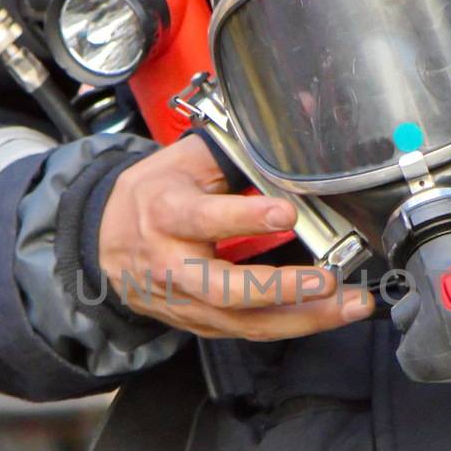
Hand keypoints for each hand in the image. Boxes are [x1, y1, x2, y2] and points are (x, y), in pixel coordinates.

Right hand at [97, 136, 373, 339]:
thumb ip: (235, 149)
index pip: (204, 219)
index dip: (244, 217)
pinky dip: (291, 326)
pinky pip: (247, 331)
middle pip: (226, 289)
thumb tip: (298, 119)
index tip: (285, 212)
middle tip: (327, 279)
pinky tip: (326, 314)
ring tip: (347, 304)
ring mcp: (184, 301)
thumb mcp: (181, 161)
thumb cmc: (153, 196)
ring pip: (243, 321)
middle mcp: (170, 264)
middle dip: (281, 288)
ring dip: (302, 318)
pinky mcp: (198, 323)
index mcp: (164, 213)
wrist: (103, 241)